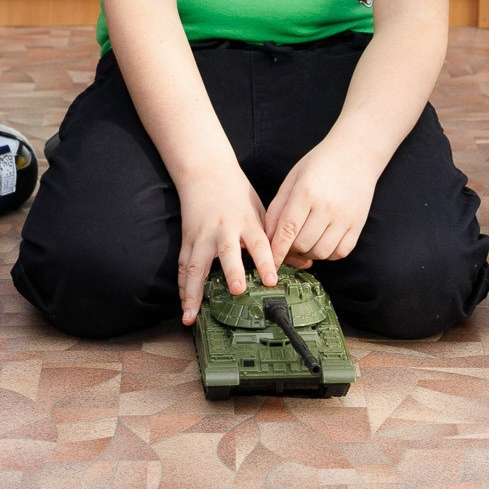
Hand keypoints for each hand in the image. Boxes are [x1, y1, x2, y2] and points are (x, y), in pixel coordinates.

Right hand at [175, 167, 272, 325]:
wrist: (205, 172)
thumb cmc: (237, 194)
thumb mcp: (262, 212)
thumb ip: (279, 239)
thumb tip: (305, 264)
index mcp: (246, 222)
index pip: (259, 244)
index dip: (266, 262)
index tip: (271, 281)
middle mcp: (224, 230)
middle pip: (228, 253)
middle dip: (232, 272)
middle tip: (237, 291)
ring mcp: (203, 236)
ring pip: (196, 265)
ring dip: (194, 292)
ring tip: (192, 315)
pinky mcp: (188, 240)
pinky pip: (184, 266)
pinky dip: (183, 287)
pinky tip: (184, 306)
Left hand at [264, 141, 378, 269]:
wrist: (356, 153)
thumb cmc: (320, 163)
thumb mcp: (293, 178)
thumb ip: (278, 207)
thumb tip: (268, 237)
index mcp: (306, 193)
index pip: (287, 230)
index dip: (276, 251)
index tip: (270, 263)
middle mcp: (326, 207)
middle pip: (302, 245)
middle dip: (291, 250)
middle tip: (288, 244)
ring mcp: (344, 217)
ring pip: (321, 252)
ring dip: (309, 254)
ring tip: (305, 242)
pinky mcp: (358, 224)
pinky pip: (341, 252)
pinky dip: (329, 254)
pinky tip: (322, 242)